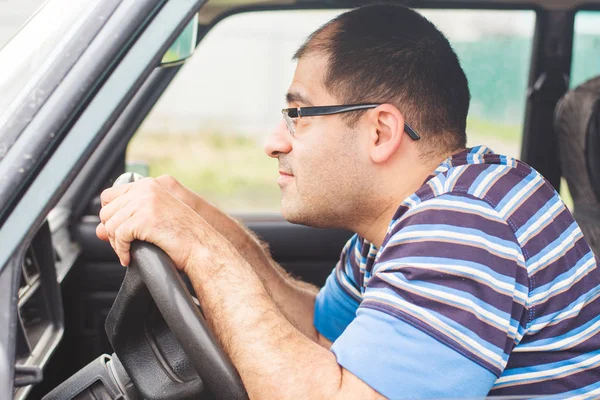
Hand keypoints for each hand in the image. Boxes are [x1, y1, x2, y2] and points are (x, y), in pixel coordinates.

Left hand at [96, 177, 214, 270]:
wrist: (203, 247)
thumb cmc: (184, 236)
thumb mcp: (154, 220)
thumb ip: (128, 219)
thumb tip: (99, 230)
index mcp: (149, 185)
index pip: (110, 196)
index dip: (111, 216)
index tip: (119, 231)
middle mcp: (146, 189)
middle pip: (107, 211)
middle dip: (112, 232)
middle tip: (124, 246)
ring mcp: (145, 202)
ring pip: (110, 225)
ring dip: (116, 244)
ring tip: (127, 253)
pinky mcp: (145, 219)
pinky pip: (118, 236)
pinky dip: (121, 251)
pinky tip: (129, 257)